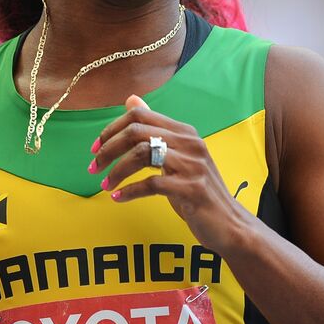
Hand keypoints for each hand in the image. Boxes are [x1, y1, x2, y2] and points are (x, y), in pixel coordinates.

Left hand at [89, 95, 250, 252]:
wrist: (230, 224)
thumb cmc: (197, 192)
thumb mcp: (176, 157)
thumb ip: (154, 131)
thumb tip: (131, 99)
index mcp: (184, 132)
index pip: (140, 115)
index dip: (112, 129)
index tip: (95, 148)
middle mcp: (190, 143)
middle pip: (137, 132)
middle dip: (108, 149)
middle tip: (93, 167)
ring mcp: (193, 165)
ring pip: (141, 155)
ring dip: (116, 171)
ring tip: (105, 184)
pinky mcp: (192, 189)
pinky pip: (152, 184)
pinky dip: (129, 191)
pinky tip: (118, 198)